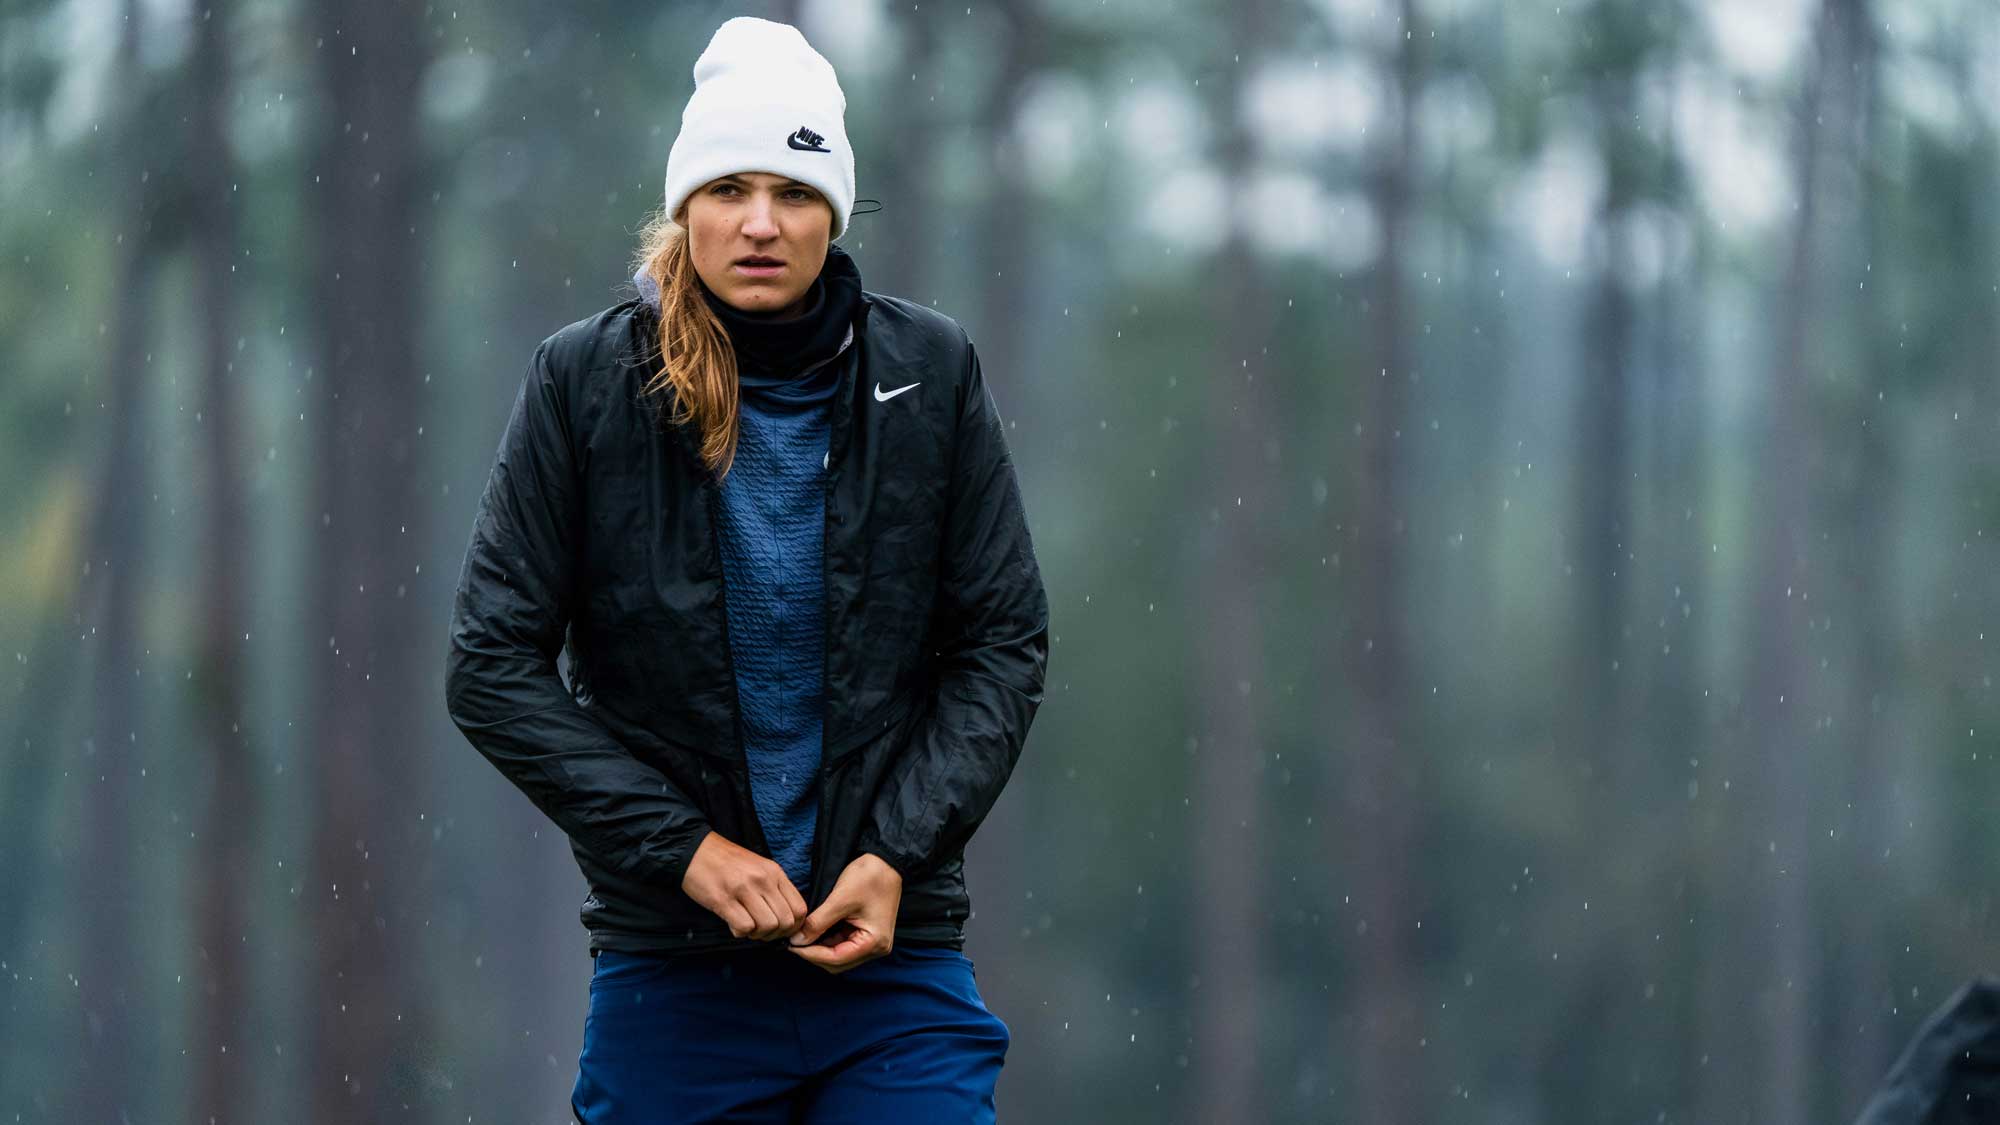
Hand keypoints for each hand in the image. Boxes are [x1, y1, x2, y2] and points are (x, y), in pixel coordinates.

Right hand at [680, 830, 808, 941]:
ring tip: (747, 926)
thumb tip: (786, 921)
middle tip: (761, 931)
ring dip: (758, 934)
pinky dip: (741, 932)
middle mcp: (763, 879)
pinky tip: (733, 924)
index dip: (793, 927)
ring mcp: (743, 889)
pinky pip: (744, 927)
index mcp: (774, 872)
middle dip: (775, 934)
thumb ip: (774, 890)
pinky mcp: (723, 899)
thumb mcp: (759, 868)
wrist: (695, 850)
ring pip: (767, 926)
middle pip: (786, 921)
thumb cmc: (727, 863)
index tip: (781, 930)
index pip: (800, 909)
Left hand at [788, 853, 902, 972]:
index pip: (837, 959)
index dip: (811, 955)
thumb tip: (796, 941)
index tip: (792, 946)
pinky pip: (843, 945)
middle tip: (794, 942)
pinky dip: (827, 941)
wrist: (886, 861)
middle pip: (838, 963)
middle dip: (815, 954)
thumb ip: (817, 923)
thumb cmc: (869, 877)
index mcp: (874, 942)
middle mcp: (876, 948)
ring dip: (820, 949)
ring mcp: (872, 943)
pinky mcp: (867, 934)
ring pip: (839, 956)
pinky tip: (814, 932)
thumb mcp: (840, 900)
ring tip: (802, 936)